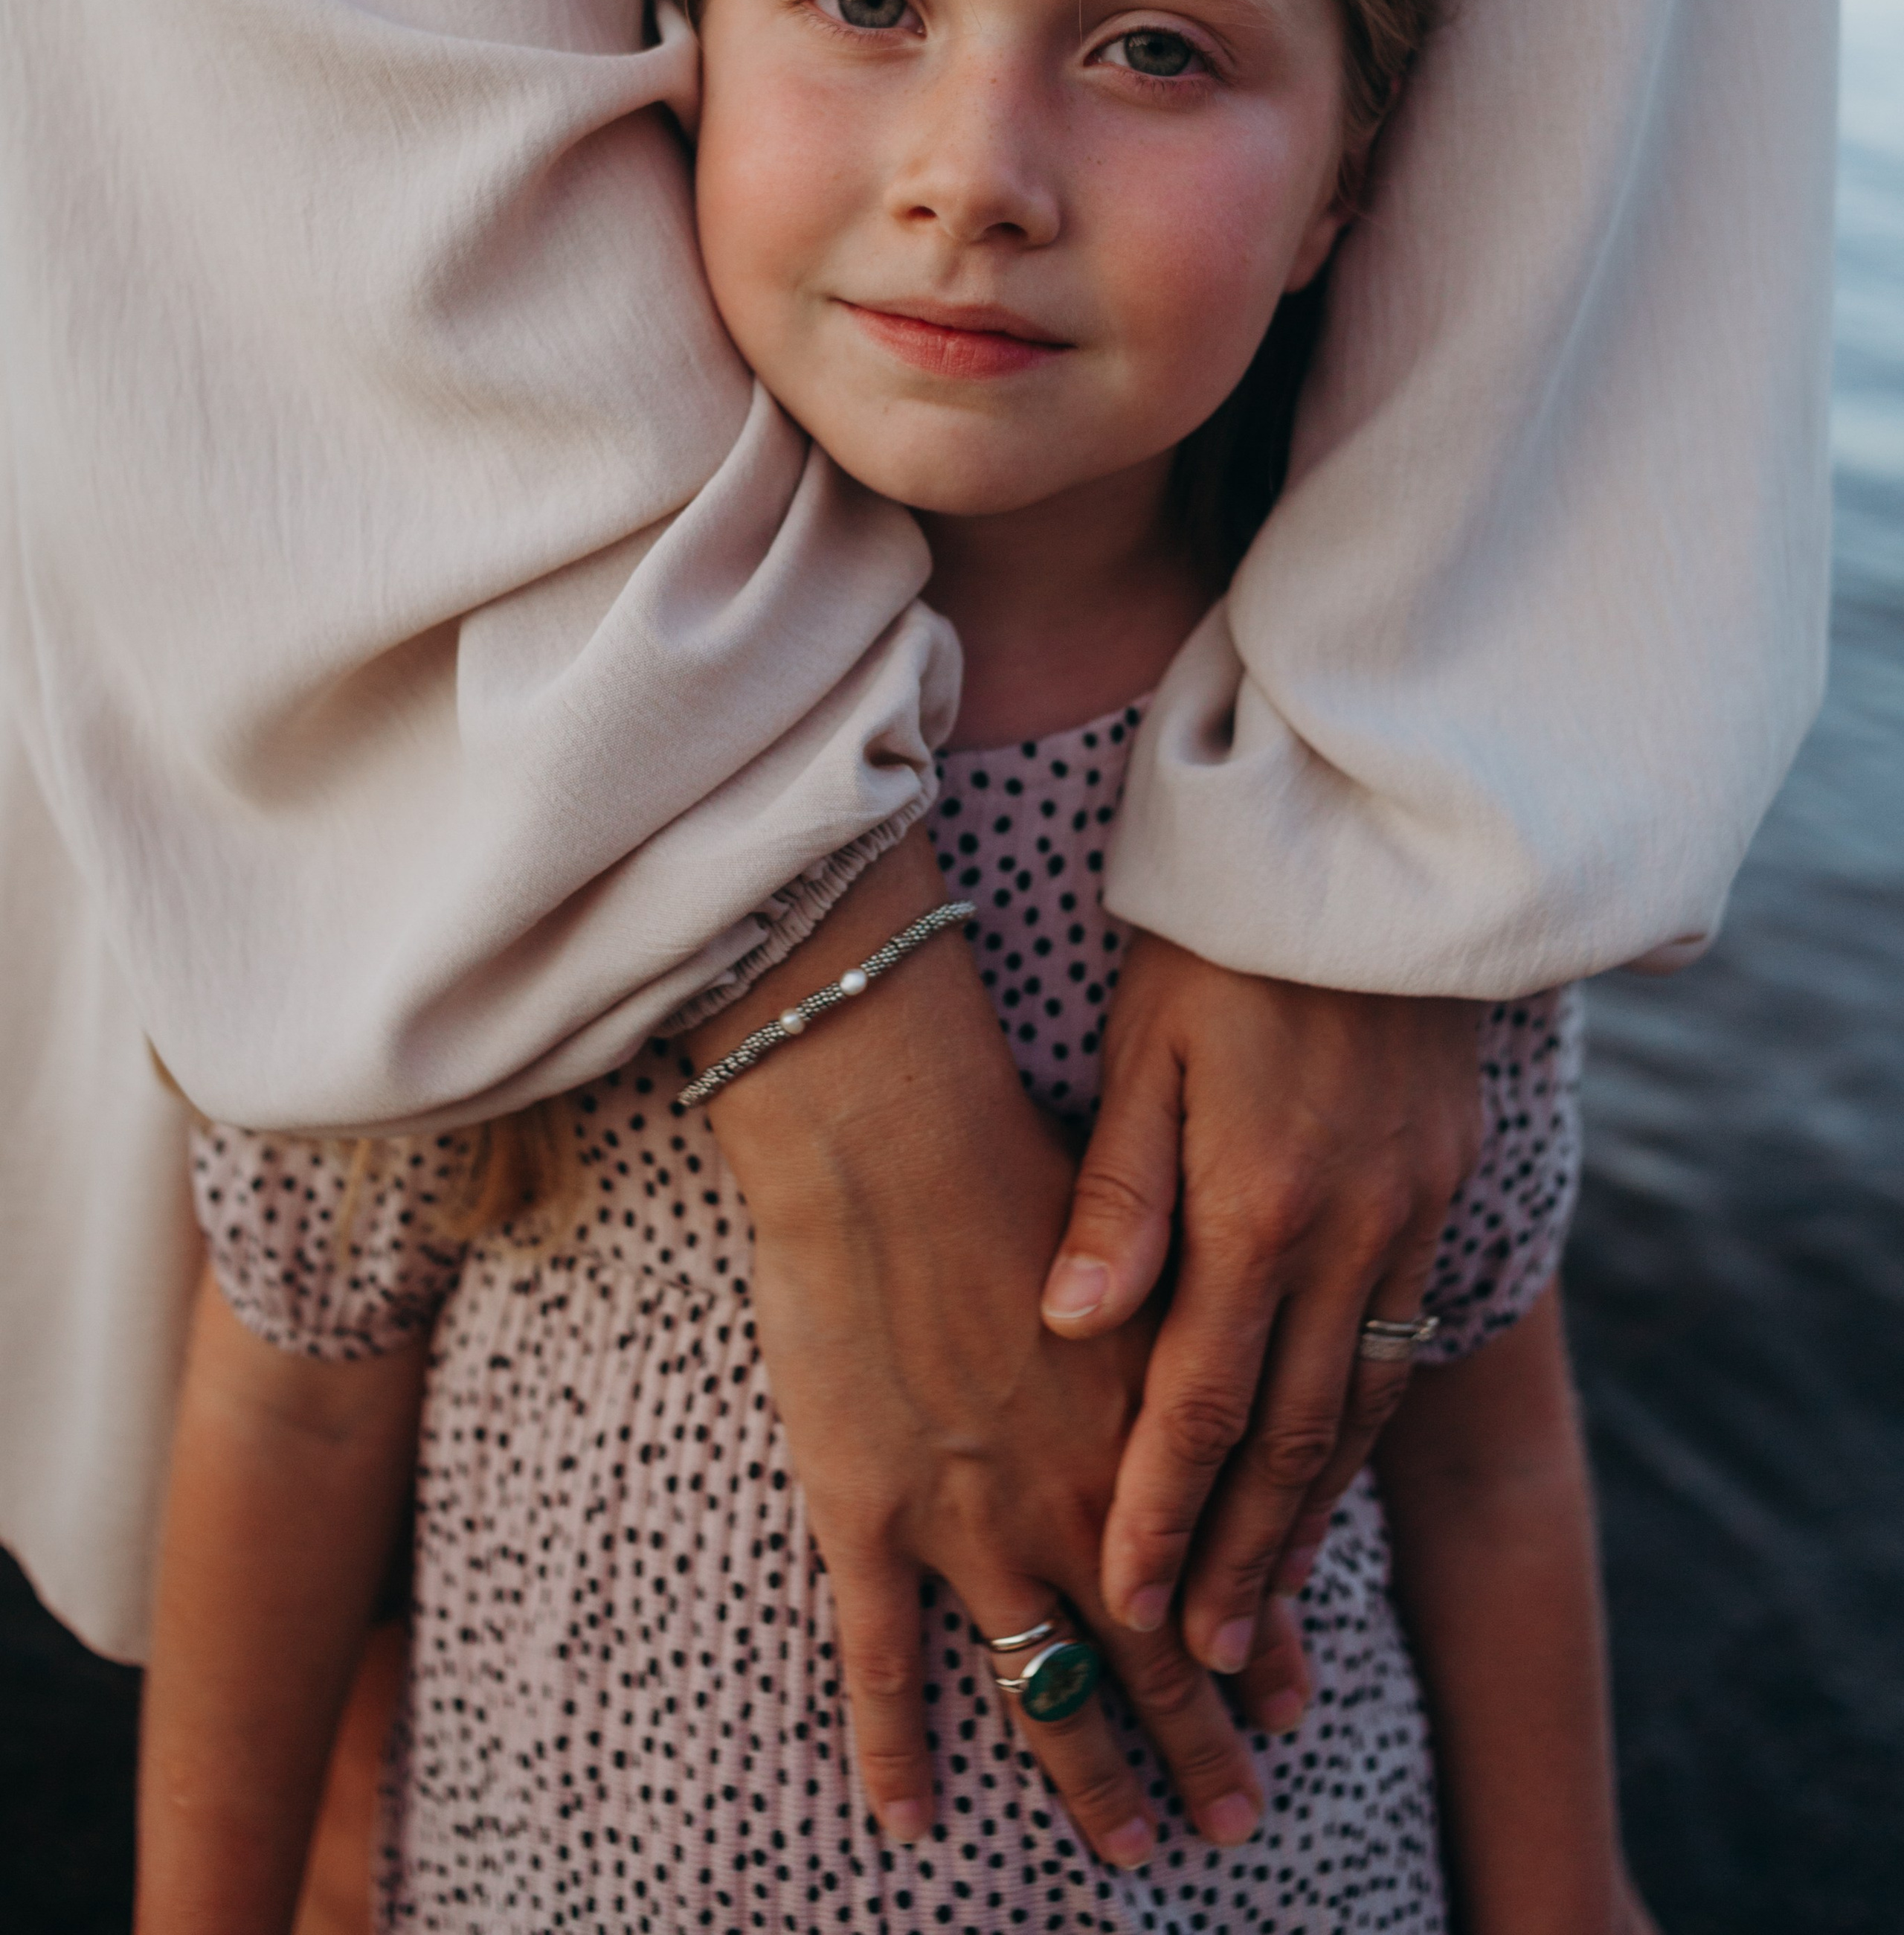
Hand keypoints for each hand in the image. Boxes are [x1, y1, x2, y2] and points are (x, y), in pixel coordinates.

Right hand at [688, 832, 1268, 1871]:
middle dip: (1201, 1747)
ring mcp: (971, 1519)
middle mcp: (1079, 1495)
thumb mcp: (1138, 1242)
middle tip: (1237, 1823)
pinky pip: (884, 1668)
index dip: (1259, 1643)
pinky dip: (897, 1754)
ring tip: (1132, 1854)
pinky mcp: (868, 1517)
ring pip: (1044, 1689)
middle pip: (1154, 1658)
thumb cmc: (1011, 1149)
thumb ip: (1181, 1326)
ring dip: (1092, 1782)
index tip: (1293, 1704)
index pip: (1223, 1566)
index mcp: (1147, 1424)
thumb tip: (1233, 1386)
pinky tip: (911, 1822)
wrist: (888, 1126)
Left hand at [1038, 934, 1481, 1677]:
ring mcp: (1408, 1216)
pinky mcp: (1441, 1189)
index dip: (1159, 1510)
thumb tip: (1069, 1330)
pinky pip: (1403, 1342)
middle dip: (1238, 1556)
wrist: (1379, 856)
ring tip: (1263, 1609)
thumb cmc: (1226, 942)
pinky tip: (1335, 1472)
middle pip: (1290, 1437)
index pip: (1202, 1401)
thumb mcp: (1152, 1048)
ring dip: (1308, 1516)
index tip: (1119, 1603)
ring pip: (1358, 1406)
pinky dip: (1364, 1428)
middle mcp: (1348, 1232)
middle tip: (1196, 1663)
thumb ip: (1120, 1197)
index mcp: (1260, 1205)